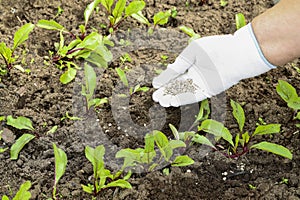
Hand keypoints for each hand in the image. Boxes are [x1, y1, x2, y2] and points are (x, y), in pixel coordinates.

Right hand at [152, 24, 275, 106]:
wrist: (236, 54)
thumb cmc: (216, 48)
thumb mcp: (192, 52)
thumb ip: (179, 63)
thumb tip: (167, 70)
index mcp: (192, 64)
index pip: (175, 74)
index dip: (165, 80)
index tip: (155, 85)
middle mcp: (196, 75)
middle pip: (178, 86)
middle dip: (166, 92)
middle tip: (155, 97)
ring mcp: (202, 84)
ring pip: (184, 93)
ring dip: (172, 98)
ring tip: (161, 101)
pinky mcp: (209, 91)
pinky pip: (193, 96)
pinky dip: (182, 99)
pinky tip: (172, 102)